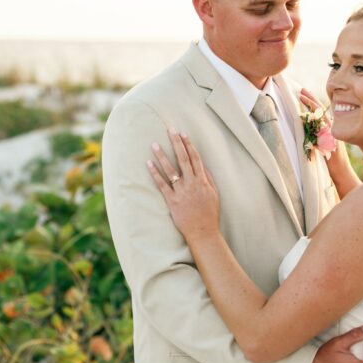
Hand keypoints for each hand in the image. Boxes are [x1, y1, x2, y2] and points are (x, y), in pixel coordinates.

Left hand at [147, 128, 219, 242]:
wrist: (203, 232)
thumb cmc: (209, 214)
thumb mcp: (214, 194)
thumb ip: (209, 179)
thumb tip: (203, 166)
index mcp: (203, 181)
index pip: (195, 158)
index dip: (189, 144)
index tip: (183, 133)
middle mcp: (192, 183)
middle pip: (183, 159)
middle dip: (176, 143)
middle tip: (170, 130)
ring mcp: (181, 191)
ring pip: (170, 169)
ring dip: (162, 155)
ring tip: (154, 144)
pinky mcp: (172, 200)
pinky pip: (162, 184)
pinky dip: (155, 173)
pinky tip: (148, 164)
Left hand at [300, 88, 359, 196]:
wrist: (341, 172)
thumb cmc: (331, 162)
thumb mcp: (323, 146)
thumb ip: (318, 137)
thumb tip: (307, 131)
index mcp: (330, 129)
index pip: (321, 112)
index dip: (313, 102)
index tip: (304, 93)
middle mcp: (332, 129)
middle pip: (321, 110)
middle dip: (311, 99)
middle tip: (301, 89)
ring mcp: (332, 134)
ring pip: (321, 115)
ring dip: (311, 105)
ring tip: (301, 96)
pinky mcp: (331, 140)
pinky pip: (323, 127)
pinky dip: (316, 119)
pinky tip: (308, 113)